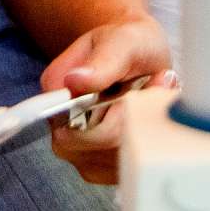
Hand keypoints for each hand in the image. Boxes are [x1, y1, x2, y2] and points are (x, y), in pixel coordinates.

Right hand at [40, 15, 175, 184]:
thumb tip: (74, 81)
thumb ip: (103, 62)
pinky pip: (124, 169)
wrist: (141, 53)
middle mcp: (59, 125)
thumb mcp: (122, 41)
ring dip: (144, 131)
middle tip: (153, 88)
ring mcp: (79, 150)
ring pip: (115, 161)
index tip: (136, 94)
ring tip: (154, 96)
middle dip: (134, 121)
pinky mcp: (101, 164)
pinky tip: (150, 117)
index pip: (73, 129)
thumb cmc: (129, 43)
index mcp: (55, 91)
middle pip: (98, 148)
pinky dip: (146, 144)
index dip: (112, 118)